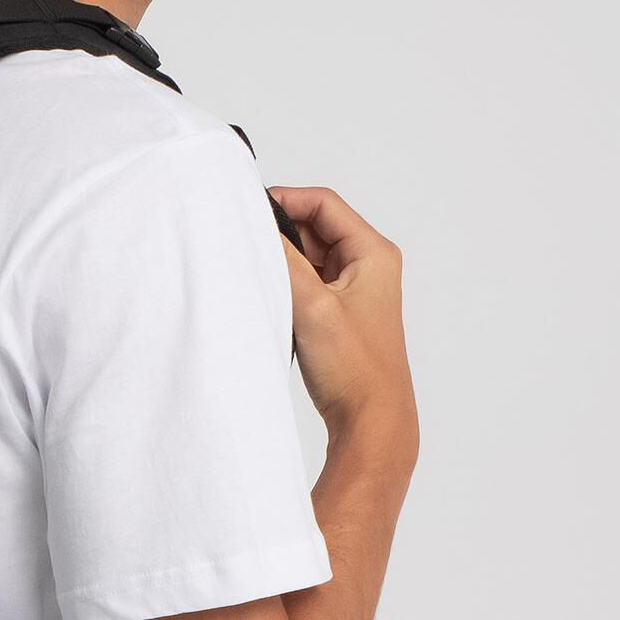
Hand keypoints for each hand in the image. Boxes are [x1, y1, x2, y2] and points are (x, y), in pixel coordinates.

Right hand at [268, 185, 417, 446]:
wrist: (370, 420)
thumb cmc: (355, 369)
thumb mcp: (313, 307)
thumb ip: (284, 262)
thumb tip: (255, 227)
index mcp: (373, 253)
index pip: (323, 204)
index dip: (285, 199)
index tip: (249, 209)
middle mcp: (367, 265)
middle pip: (314, 226)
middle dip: (280, 232)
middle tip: (246, 243)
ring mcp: (352, 289)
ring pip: (307, 255)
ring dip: (282, 261)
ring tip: (257, 273)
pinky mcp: (337, 312)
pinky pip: (306, 282)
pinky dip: (286, 283)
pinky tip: (270, 297)